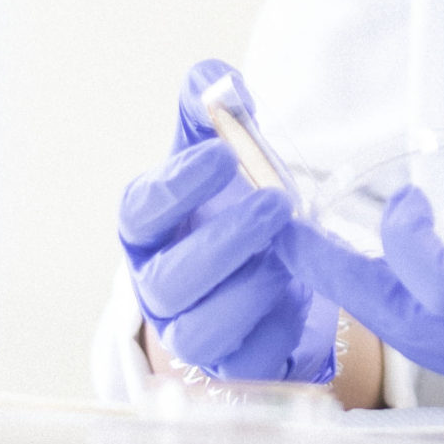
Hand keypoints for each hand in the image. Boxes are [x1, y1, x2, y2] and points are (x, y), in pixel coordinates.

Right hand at [116, 60, 337, 382]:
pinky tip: (302, 290)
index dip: (176, 186)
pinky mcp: (237, 362)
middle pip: (168, 280)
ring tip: (292, 249)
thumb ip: (213, 107)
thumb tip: (217, 80)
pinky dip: (277, 327)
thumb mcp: (221, 148)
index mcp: (149, 227)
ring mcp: (194, 330)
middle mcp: (160, 284)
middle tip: (276, 203)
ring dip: (251, 287)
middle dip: (222, 243)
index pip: (141, 210)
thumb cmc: (230, 198)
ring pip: (202, 331)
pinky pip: (250, 359)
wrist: (262, 260)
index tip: (220, 153)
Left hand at [283, 115, 443, 434]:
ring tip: (334, 247)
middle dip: (343, 276)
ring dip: (374, 298)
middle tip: (294, 227)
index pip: (439, 283)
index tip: (403, 192)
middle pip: (408, 324)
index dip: (400, 238)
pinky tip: (409, 279)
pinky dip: (418, 316)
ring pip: (426, 346)